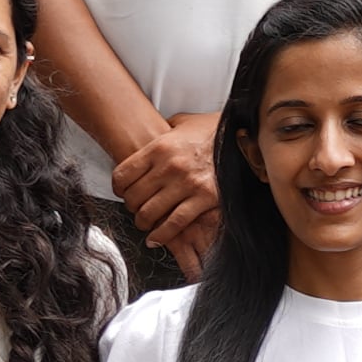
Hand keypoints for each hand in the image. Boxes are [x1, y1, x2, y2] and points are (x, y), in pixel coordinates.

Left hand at [111, 116, 221, 269]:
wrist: (243, 138)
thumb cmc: (214, 131)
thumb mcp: (183, 123)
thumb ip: (164, 130)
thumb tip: (151, 133)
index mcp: (160, 147)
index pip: (123, 174)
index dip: (118, 188)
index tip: (121, 192)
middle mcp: (170, 166)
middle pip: (134, 196)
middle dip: (131, 207)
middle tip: (135, 209)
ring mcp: (187, 184)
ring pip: (150, 213)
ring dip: (143, 223)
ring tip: (145, 223)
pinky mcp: (204, 198)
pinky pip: (175, 223)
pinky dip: (162, 235)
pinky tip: (156, 238)